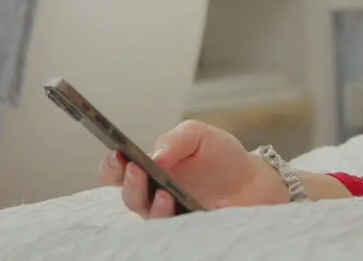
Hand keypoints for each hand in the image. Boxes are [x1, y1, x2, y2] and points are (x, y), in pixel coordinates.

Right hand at [97, 120, 287, 218]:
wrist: (252, 182)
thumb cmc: (221, 156)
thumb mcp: (199, 135)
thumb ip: (175, 140)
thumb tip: (154, 155)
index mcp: (150, 166)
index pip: (118, 170)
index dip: (111, 164)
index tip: (118, 154)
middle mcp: (152, 192)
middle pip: (126, 194)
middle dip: (126, 182)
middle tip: (134, 169)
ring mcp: (167, 213)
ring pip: (144, 214)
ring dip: (148, 202)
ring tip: (161, 191)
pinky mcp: (183, 228)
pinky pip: (167, 228)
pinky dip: (167, 216)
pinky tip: (173, 202)